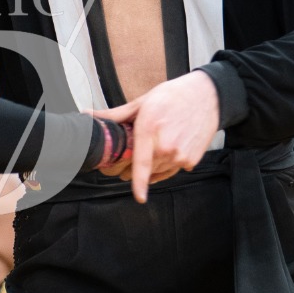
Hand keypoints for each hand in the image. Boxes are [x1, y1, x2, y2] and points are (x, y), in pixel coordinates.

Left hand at [100, 71, 221, 203]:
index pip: (141, 163)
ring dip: (153, 165)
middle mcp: (167, 145)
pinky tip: (168, 152)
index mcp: (150, 130)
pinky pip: (173, 170)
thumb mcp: (142, 102)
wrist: (206, 95)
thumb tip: (87, 115)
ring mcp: (181, 155)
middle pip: (146, 169)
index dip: (139, 183)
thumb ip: (115, 115)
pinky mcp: (192, 160)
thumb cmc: (172, 96)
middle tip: (135, 154)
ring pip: (159, 171)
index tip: (139, 197)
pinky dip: (167, 165)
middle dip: (136, 168)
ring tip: (157, 146)